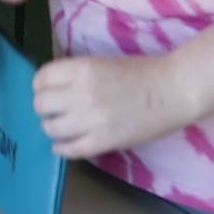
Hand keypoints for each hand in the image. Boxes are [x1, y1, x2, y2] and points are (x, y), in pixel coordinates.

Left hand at [34, 53, 194, 158]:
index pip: (41, 78)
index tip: (47, 89)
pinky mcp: (103, 142)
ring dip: (52, 127)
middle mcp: (81, 93)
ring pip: (50, 128)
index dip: (41, 85)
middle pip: (40, 104)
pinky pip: (70, 149)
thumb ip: (75, 74)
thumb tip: (52, 86)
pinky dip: (61, 148)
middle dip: (44, 106)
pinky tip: (63, 145)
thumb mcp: (100, 63)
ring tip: (62, 126)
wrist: (173, 91)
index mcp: (81, 69)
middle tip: (54, 109)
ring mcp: (91, 119)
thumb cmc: (140, 73)